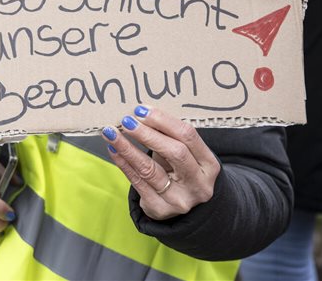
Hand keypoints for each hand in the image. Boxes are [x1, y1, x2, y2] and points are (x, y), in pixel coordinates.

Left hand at [101, 106, 219, 219]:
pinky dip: (123, 164)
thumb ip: (170, 138)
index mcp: (209, 165)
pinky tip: (114, 150)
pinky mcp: (160, 209)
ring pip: (150, 169)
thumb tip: (142, 115)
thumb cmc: (184, 173)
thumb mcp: (187, 156)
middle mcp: (198, 183)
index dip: (164, 121)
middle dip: (147, 134)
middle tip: (127, 121)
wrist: (189, 211)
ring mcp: (179, 199)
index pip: (188, 136)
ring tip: (112, 134)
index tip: (142, 111)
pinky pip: (138, 182)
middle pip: (174, 152)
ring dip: (128, 148)